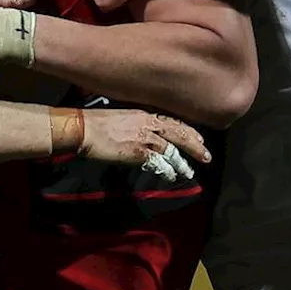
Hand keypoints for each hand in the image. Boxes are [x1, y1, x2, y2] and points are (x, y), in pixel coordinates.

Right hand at [78, 109, 210, 180]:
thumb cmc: (97, 122)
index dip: (188, 130)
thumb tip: (145, 133)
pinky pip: (158, 163)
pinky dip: (167, 170)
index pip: (172, 122)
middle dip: (194, 146)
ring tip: (190, 171)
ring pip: (172, 151)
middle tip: (206, 155)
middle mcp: (148, 124)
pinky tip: (172, 175)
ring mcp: (144, 139)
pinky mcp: (138, 153)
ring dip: (182, 163)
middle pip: (179, 135)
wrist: (84, 128)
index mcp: (144, 114)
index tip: (198, 137)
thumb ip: (137, 123)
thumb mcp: (122, 116)